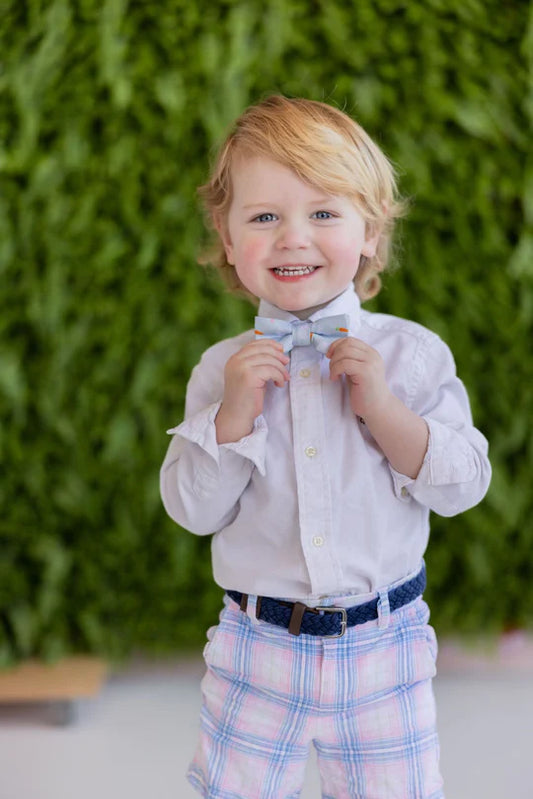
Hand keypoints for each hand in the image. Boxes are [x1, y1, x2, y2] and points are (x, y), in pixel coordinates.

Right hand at [215, 340, 289, 442]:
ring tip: (284, 378)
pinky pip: (271, 370)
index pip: (254, 344)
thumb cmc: (247, 398)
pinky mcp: (249, 377)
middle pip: (263, 349)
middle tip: (286, 364)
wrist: (237, 416)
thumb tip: (279, 352)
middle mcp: (235, 361)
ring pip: (269, 360)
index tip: (281, 350)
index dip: (270, 344)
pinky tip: (279, 385)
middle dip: (278, 355)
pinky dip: (279, 377)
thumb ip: (258, 363)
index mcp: (234, 359)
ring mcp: (241, 368)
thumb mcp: (251, 375)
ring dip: (281, 369)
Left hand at [328, 337, 428, 476]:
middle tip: (330, 366)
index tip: (329, 355)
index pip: (350, 340)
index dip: (336, 345)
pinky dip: (335, 370)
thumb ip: (349, 360)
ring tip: (334, 375)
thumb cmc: (365, 392)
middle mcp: (372, 355)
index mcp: (371, 353)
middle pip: (346, 343)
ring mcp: (370, 362)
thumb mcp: (356, 371)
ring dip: (333, 363)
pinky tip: (335, 379)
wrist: (377, 408)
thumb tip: (332, 350)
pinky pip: (344, 364)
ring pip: (344, 352)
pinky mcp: (366, 372)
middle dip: (334, 353)